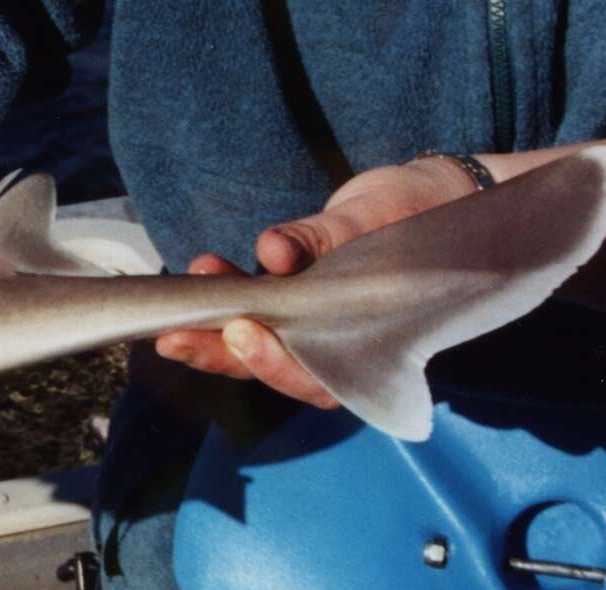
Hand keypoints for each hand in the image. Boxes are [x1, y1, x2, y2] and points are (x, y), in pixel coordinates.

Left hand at [154, 157, 484, 407]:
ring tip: (184, 296)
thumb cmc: (417, 215)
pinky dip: (228, 287)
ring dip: (214, 323)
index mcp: (373, 346)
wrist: (431, 196)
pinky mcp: (295, 293)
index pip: (318, 379)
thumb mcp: (379, 219)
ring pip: (256, 339)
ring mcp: (313, 321)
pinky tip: (205, 268)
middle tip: (174, 336)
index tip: (243, 333)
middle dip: (220, 353)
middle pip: (272, 365)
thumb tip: (273, 250)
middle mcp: (337, 342)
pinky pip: (255, 303)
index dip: (276, 365)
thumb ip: (326, 238)